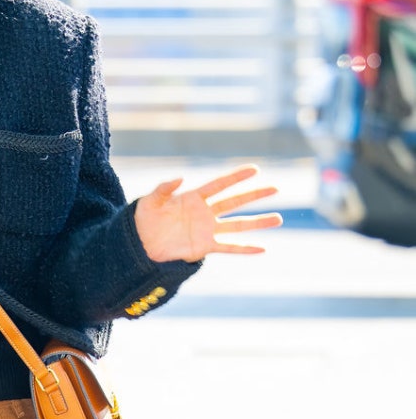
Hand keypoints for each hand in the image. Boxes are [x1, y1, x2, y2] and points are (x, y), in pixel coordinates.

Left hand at [132, 165, 282, 262]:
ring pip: (238, 225)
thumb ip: (164, 188)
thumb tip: (180, 178)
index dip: (236, 177)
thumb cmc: (143, 219)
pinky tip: (262, 248)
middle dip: (255, 195)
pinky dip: (245, 249)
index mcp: (193, 198)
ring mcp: (207, 230)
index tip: (255, 169)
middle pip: (235, 202)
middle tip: (276, 188)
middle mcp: (205, 213)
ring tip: (278, 219)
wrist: (140, 244)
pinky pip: (229, 247)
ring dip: (258, 222)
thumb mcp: (150, 200)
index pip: (219, 185)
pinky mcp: (205, 247)